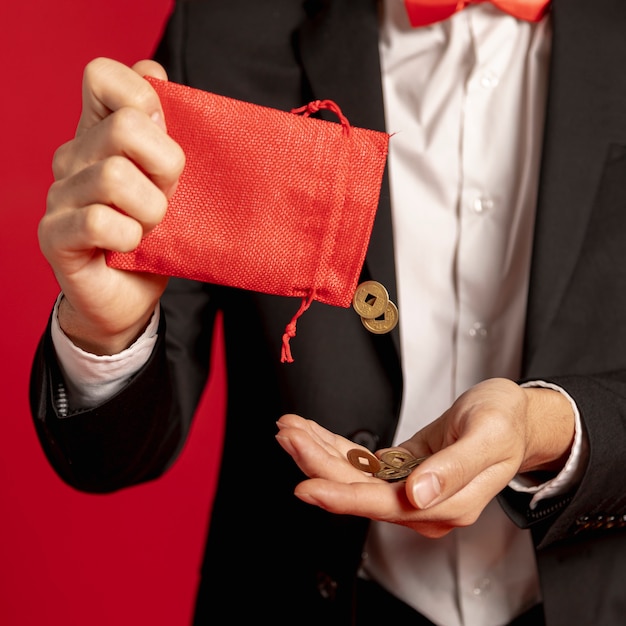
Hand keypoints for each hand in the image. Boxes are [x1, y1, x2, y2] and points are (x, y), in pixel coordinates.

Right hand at [39, 57, 184, 353]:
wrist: (130, 295)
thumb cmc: (155, 235)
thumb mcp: (169, 181)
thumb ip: (163, 131)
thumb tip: (153, 71)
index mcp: (99, 134)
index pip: (102, 76)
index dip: (143, 98)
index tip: (165, 137)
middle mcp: (72, 157)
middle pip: (124, 128)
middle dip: (165, 167)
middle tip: (168, 197)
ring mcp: (59, 195)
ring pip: (114, 177)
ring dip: (151, 210)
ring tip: (151, 228)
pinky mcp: (55, 235)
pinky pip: (98, 222)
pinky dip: (128, 237)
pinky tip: (130, 247)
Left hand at [275, 378, 574, 537]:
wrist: (513, 416)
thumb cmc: (505, 423)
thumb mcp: (488, 438)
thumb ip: (455, 470)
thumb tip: (418, 495)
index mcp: (446, 503)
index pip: (382, 504)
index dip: (340, 496)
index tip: (304, 484)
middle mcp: (422, 502)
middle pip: (358, 490)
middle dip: (318, 463)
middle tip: (288, 434)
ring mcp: (410, 487)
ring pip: (354, 476)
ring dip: (319, 452)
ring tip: (291, 428)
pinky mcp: (402, 470)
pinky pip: (361, 463)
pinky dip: (335, 446)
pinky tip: (313, 432)